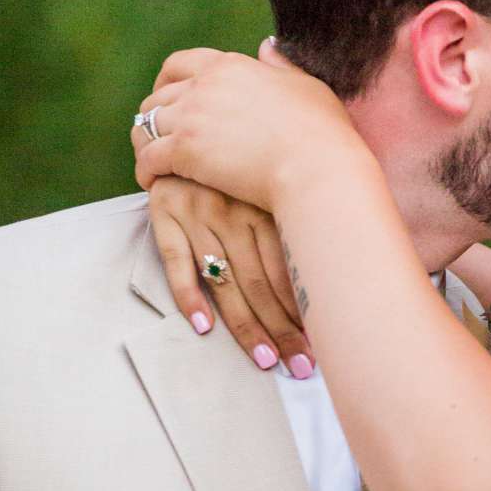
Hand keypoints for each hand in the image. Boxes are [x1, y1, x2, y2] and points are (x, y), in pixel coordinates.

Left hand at [132, 45, 361, 211]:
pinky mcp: (185, 150)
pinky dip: (145, 171)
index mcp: (230, 66)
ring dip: (146, 144)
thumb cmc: (321, 132)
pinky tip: (153, 183)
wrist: (315, 167)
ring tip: (153, 164)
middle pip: (158, 96)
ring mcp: (192, 116)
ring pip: (147, 125)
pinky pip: (148, 158)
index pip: (179, 63)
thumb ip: (280, 66)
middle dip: (155, 118)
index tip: (167, 100)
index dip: (166, 82)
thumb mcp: (306, 85)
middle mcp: (204, 85)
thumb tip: (266, 46)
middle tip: (159, 139)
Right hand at [146, 176, 314, 375]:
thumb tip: (325, 278)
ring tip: (266, 360)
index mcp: (265, 204)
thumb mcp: (268, 185)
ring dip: (246, 324)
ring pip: (226, 279)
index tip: (321, 342)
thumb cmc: (241, 162)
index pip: (287, 267)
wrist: (189, 123)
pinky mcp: (165, 213)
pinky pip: (177, 261)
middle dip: (283, 328)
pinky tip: (204, 327)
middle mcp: (234, 210)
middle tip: (300, 366)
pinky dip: (189, 295)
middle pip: (261, 282)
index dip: (303, 307)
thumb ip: (288, 223)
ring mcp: (198, 212)